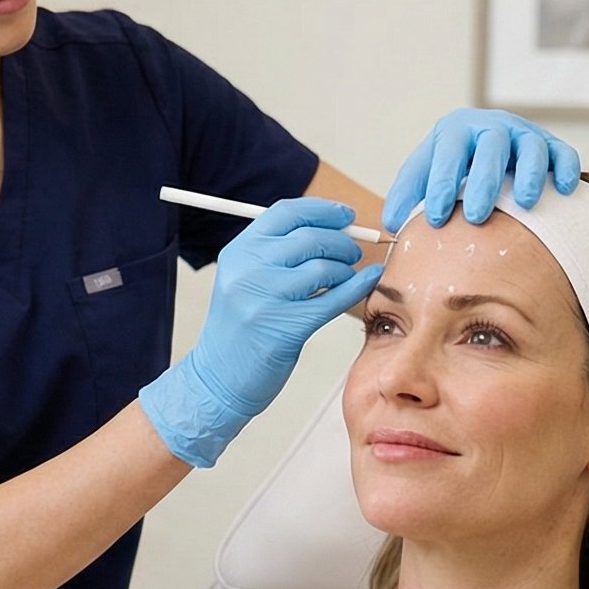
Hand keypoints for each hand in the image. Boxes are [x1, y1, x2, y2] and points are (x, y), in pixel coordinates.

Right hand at [139, 198, 383, 467]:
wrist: (219, 377)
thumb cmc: (240, 328)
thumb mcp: (245, 279)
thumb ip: (277, 252)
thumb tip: (331, 228)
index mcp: (239, 251)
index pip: (287, 213)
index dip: (322, 211)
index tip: (345, 216)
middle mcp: (248, 270)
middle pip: (310, 237)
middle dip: (341, 242)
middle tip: (353, 252)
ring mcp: (265, 299)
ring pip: (324, 268)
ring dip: (346, 270)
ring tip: (348, 276)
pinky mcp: (285, 328)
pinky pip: (333, 300)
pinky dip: (357, 287)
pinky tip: (369, 282)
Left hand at [381, 107, 581, 234]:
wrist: (485, 141)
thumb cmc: (452, 163)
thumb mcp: (425, 170)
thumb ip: (408, 194)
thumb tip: (391, 224)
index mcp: (456, 131)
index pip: (447, 154)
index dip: (440, 185)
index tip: (434, 218)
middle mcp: (492, 126)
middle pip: (491, 147)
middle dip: (483, 182)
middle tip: (475, 217)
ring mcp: (524, 134)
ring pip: (531, 146)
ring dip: (530, 173)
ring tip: (526, 203)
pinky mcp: (551, 145)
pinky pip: (563, 153)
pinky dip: (566, 168)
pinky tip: (564, 189)